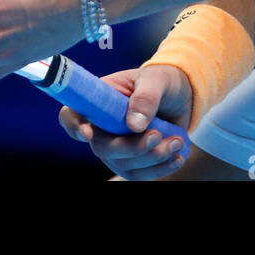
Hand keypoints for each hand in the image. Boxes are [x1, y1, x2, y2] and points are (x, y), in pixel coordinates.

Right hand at [59, 65, 193, 180]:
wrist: (182, 96)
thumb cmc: (162, 81)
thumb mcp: (157, 80)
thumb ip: (146, 97)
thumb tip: (134, 125)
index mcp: (99, 99)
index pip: (72, 114)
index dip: (73, 125)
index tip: (88, 133)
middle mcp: (102, 126)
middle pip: (102, 147)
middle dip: (131, 148)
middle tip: (158, 136)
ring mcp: (116, 146)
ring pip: (123, 165)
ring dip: (152, 159)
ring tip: (177, 142)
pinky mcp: (132, 161)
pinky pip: (139, 175)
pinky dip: (159, 169)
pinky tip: (177, 158)